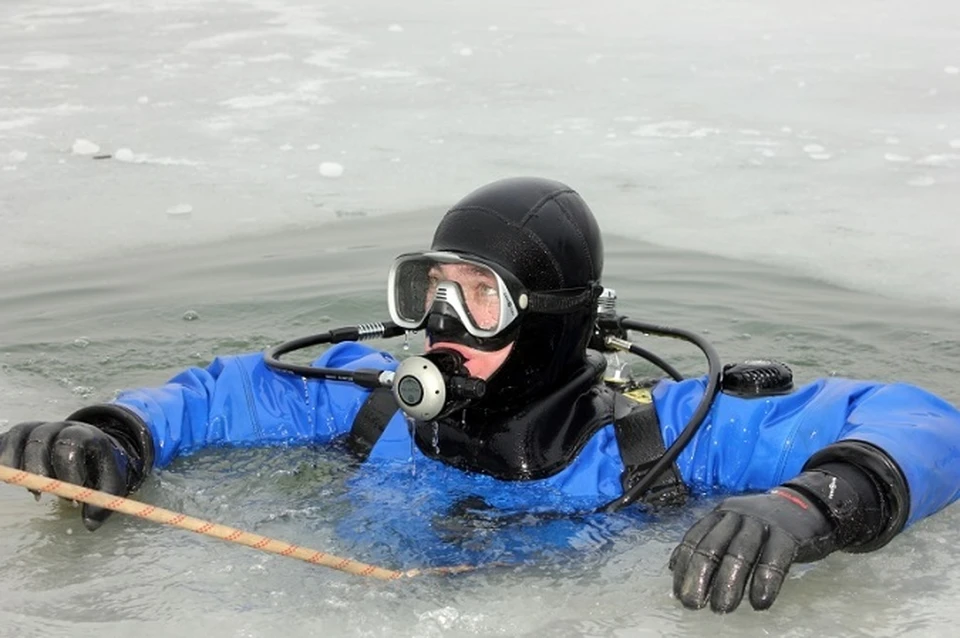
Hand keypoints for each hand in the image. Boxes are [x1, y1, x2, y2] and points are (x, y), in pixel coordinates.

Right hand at [0, 420, 142, 530]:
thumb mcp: (110, 483)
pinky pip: (4, 441)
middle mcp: (59, 428)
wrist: (87, 447)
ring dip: (17, 466)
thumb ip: (104, 501)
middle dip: (39, 470)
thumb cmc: (96, 468)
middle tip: (44, 494)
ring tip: (31, 490)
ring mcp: (37, 429)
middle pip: (40, 440)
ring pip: (18, 437)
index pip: (71, 444)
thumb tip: (89, 524)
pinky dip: (3, 460)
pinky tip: (12, 480)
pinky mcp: (19, 436)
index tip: (72, 492)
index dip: (68, 469)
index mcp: (85, 435)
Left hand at [669, 487, 837, 612]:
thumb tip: (674, 568)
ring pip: (740, 552)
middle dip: (699, 577)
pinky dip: (765, 581)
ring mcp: (763, 523)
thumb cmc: (765, 526)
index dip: (684, 566)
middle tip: (693, 603)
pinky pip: (774, 559)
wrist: (809, 506)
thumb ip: (708, 543)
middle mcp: (737, 515)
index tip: (679, 592)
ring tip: (722, 608)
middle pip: (713, 546)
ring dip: (728, 583)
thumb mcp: (733, 527)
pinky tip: (759, 602)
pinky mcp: (788, 535)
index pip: (695, 538)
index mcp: (720, 514)